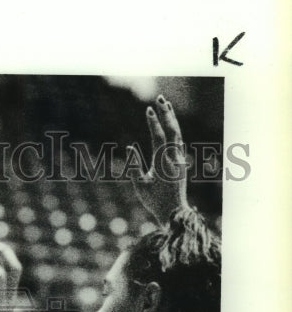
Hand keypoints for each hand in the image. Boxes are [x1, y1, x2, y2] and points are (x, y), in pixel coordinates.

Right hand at [130, 94, 189, 224]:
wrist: (174, 212)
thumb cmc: (153, 202)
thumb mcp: (139, 186)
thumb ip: (134, 166)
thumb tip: (130, 147)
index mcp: (162, 164)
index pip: (158, 137)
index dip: (153, 123)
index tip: (148, 110)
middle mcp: (174, 159)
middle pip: (172, 130)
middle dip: (166, 113)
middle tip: (159, 98)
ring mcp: (179, 160)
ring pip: (177, 134)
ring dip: (171, 119)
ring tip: (166, 105)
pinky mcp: (181, 162)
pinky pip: (179, 141)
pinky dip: (174, 129)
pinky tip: (170, 123)